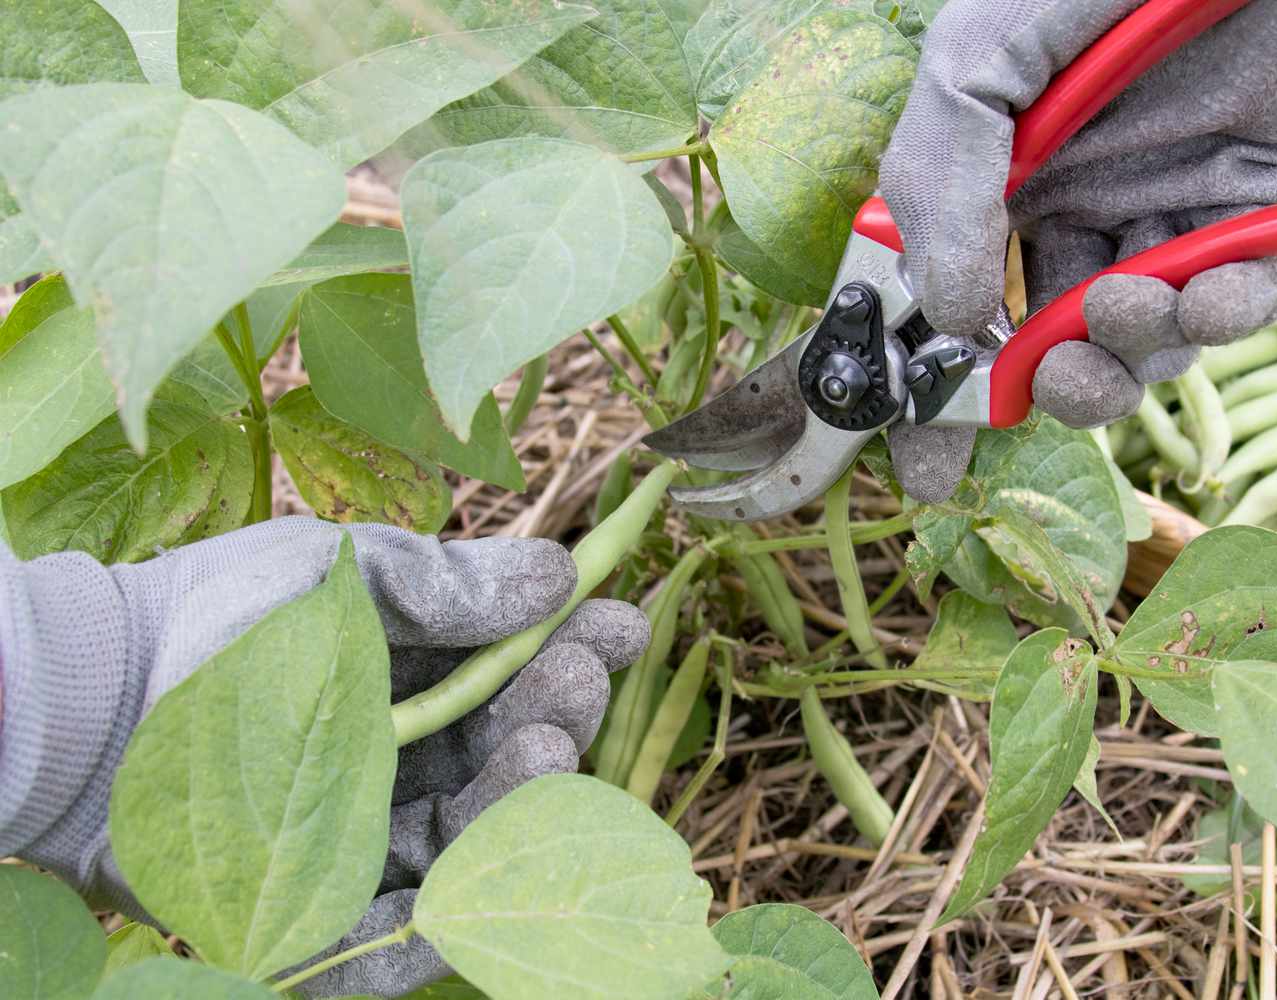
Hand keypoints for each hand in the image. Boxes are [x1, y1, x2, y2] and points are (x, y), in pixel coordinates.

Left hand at [0, 518, 648, 997]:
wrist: (93, 699)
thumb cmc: (220, 614)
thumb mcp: (341, 574)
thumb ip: (446, 582)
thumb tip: (557, 571)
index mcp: (417, 675)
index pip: (519, 670)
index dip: (576, 648)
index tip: (619, 622)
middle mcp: (406, 757)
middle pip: (505, 750)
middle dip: (557, 712)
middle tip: (578, 677)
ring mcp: (367, 834)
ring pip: (470, 837)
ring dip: (520, 801)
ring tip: (548, 748)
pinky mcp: (322, 906)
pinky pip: (397, 930)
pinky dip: (443, 922)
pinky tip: (484, 885)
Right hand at [879, 0, 1276, 501]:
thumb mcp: (973, 64)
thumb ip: (943, 187)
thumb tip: (956, 319)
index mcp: (1001, 186)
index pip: (964, 312)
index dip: (945, 394)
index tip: (927, 464)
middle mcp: (1081, 207)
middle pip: (1060, 344)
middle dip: (1058, 383)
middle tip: (1058, 374)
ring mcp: (1168, 207)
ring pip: (1148, 336)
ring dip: (1137, 348)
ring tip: (1131, 302)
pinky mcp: (1257, 199)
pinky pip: (1245, 293)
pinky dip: (1229, 314)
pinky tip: (1208, 291)